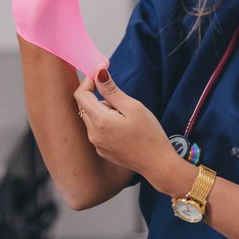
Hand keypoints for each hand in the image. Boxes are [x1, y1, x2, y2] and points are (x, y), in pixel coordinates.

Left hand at [73, 69, 179, 191]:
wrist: (158, 164)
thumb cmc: (150, 135)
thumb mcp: (133, 107)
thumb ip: (111, 90)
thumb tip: (98, 74)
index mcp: (99, 121)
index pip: (81, 95)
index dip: (88, 81)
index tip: (100, 74)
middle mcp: (93, 134)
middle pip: (86, 106)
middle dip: (100, 98)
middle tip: (122, 103)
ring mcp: (96, 144)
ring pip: (92, 118)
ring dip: (104, 112)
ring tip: (127, 119)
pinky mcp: (102, 151)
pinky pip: (97, 131)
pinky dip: (106, 124)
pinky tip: (125, 130)